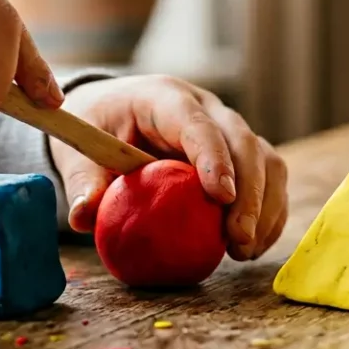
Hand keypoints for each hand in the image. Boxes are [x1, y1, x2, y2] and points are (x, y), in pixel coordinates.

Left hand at [51, 75, 287, 260]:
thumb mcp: (79, 148)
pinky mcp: (241, 155)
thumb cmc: (97, 127)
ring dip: (265, 207)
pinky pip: (269, 180)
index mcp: (166, 98)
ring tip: (245, 250)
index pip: (198, 123)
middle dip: (250, 192)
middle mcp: (207, 109)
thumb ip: (84, 181)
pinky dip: (268, 214)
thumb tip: (84, 217)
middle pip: (244, 142)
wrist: (113, 113)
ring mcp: (229, 130)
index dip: (214, 157)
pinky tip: (252, 246)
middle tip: (237, 239)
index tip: (220, 197)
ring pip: (267, 160)